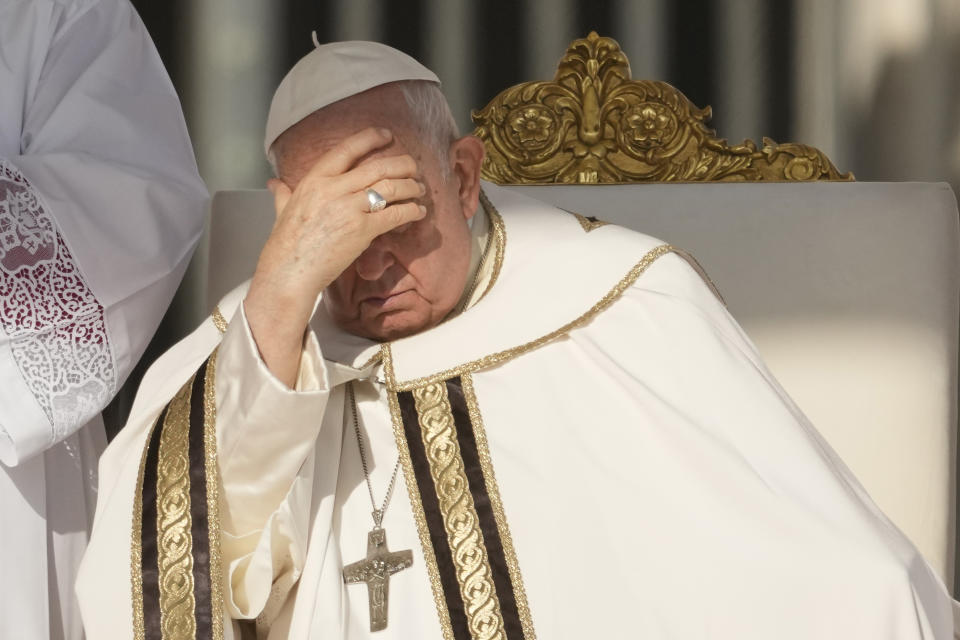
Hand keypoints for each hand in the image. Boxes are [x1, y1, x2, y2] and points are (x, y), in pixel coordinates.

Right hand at [244, 127, 425, 384]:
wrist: (289, 272)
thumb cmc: (285, 245)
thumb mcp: (281, 212)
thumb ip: (283, 194)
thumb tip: (274, 183)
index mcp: (314, 179)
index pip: (347, 149)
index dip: (370, 139)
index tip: (388, 136)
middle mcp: (333, 188)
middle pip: (378, 167)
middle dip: (402, 165)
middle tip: (415, 168)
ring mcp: (349, 208)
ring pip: (391, 188)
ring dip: (411, 187)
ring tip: (420, 190)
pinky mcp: (362, 230)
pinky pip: (394, 214)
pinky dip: (411, 211)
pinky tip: (419, 212)